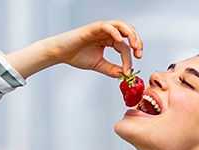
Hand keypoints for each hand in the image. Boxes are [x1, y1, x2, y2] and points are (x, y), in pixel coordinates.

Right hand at [4, 20, 142, 78]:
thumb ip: (112, 69)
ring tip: (134, 47)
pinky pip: (107, 26)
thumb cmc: (76, 56)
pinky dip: (115, 32)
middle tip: (139, 54)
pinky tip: (119, 41)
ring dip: (131, 34)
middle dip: (137, 42)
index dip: (131, 57)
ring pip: (121, 25)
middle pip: (128, 31)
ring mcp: (100, 29)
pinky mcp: (92, 28)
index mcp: (109, 40)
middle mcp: (107, 32)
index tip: (129, 70)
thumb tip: (125, 75)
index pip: (126, 46)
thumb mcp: (99, 65)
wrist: (60, 53)